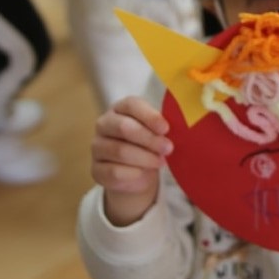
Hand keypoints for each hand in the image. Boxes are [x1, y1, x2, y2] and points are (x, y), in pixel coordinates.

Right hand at [91, 97, 172, 225]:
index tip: (166, 128)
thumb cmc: (149, 145)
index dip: (149, 116)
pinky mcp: (96, 169)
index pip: (131, 104)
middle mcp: (105, 124)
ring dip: (145, 158)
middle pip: (124, 127)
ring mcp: (97, 147)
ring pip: (120, 151)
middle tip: (168, 148)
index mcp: (121, 108)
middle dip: (149, 139)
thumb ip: (163, 128)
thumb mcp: (158, 133)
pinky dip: (134, 174)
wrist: (136, 173)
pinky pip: (114, 172)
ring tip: (161, 162)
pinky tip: (145, 174)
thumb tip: (183, 127)